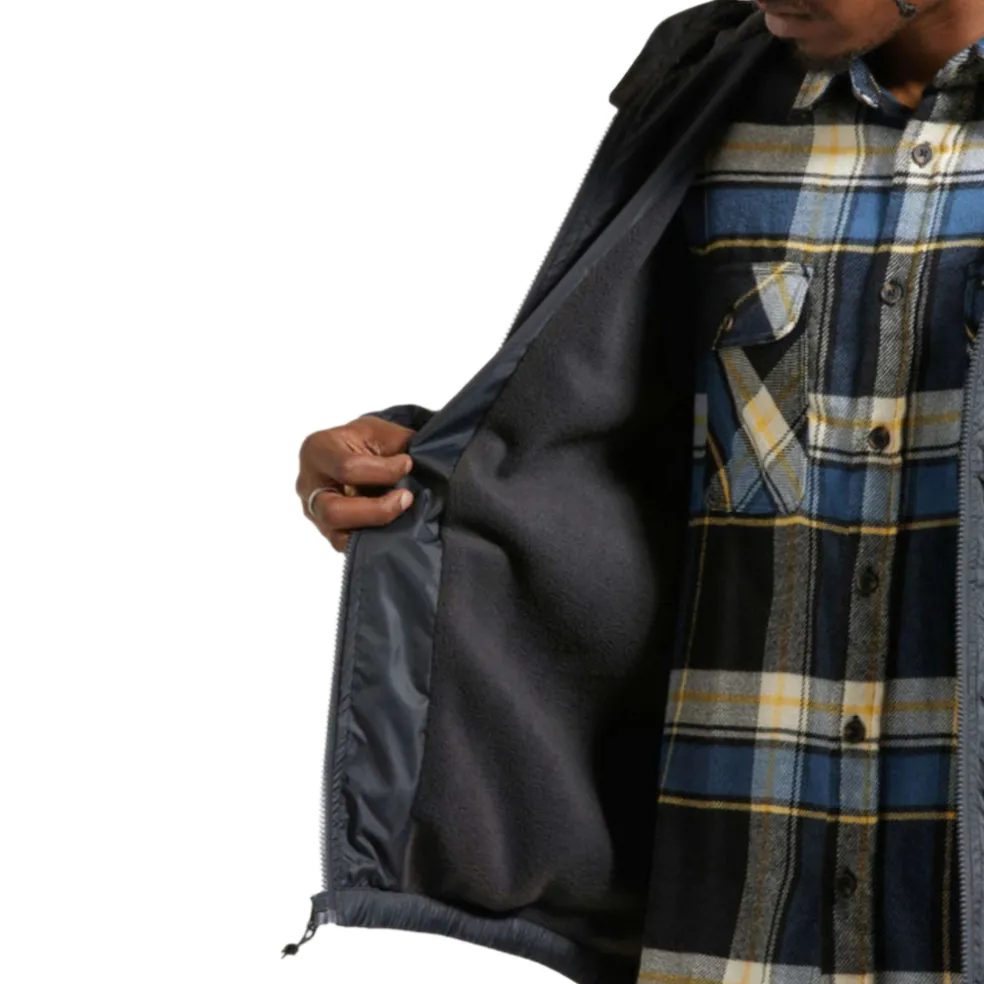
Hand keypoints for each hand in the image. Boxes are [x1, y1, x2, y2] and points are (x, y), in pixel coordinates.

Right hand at [296, 415, 415, 551]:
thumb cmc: (365, 440)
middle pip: (333, 511)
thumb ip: (400, 444)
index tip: (408, 464)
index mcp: (317, 450)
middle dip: (377, 510)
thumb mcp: (381, 432)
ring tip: (400, 512)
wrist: (354, 452)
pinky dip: (372, 539)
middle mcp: (308, 484)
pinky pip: (346, 545)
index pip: (347, 468)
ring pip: (338, 536)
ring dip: (376, 527)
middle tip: (406, 498)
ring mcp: (313, 512)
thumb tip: (423, 465)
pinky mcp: (327, 531)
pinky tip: (392, 525)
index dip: (384, 470)